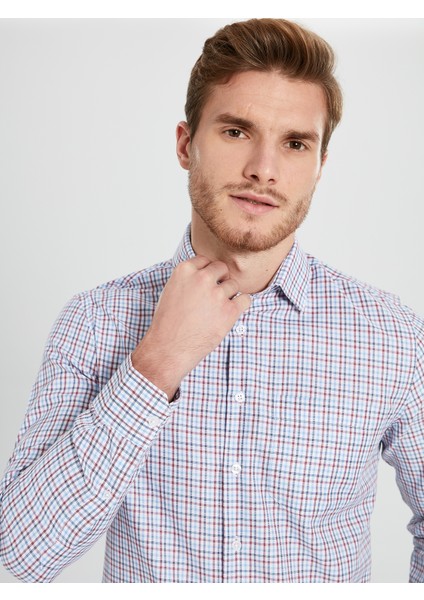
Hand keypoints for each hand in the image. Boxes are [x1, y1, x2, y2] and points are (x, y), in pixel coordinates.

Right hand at [131, 256, 250, 399]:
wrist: (169, 349)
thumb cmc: (167, 323)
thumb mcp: (171, 290)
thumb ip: (188, 278)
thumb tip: (206, 272)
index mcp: (185, 270)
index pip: (206, 260)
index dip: (207, 273)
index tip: (205, 285)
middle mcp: (202, 278)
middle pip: (222, 269)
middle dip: (220, 280)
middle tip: (213, 297)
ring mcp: (217, 295)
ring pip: (234, 285)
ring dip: (228, 295)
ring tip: (215, 311)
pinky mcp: (229, 311)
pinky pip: (246, 300)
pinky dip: (241, 306)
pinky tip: (229, 314)